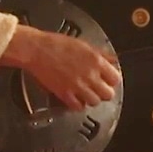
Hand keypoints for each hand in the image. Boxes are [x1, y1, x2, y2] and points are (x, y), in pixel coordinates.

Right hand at [3, 25, 121, 110]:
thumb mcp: (83, 44)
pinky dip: (78, 104)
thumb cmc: (56, 44)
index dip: (112, 80)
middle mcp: (89, 75)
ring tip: (87, 93)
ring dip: (92, 98)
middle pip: (108, 94)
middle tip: (99, 88)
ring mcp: (77, 86)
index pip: (115, 78)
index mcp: (96, 61)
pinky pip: (78, 107)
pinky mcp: (65, 94)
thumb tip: (112, 59)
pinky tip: (76, 98)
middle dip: (104, 92)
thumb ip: (100, 54)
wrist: (37, 50)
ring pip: (95, 102)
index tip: (108, 80)